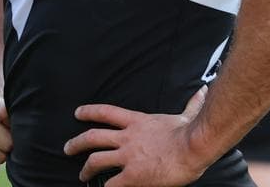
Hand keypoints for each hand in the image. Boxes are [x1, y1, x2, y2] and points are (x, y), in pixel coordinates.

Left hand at [65, 87, 212, 186]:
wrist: (192, 147)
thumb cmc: (190, 133)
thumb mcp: (185, 116)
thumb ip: (191, 106)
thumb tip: (203, 93)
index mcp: (137, 122)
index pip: (106, 113)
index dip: (89, 112)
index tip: (77, 113)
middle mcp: (127, 138)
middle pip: (92, 137)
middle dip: (76, 143)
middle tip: (67, 148)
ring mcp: (127, 157)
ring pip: (96, 160)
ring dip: (86, 169)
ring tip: (81, 175)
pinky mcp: (133, 176)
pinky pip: (112, 184)